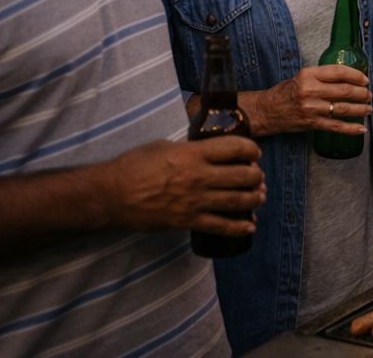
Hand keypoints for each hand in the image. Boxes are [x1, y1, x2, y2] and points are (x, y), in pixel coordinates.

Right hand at [99, 137, 265, 236]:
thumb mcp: (165, 145)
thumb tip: (208, 149)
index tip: (254, 153)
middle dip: (256, 176)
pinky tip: (250, 225)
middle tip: (258, 176)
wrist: (112, 195)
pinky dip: (239, 227)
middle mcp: (198, 177)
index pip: (234, 148)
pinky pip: (220, 226)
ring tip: (260, 196)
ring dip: (254, 199)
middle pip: (242, 176)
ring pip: (237, 201)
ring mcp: (194, 201)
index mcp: (192, 153)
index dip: (251, 149)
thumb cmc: (134, 165)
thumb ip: (190, 148)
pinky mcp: (187, 221)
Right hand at [254, 64, 371, 135]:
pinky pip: (335, 126)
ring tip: (368, 109)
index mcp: (308, 75)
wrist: (265, 111)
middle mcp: (310, 90)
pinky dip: (350, 129)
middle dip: (361, 93)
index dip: (356, 75)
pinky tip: (361, 129)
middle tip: (369, 95)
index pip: (338, 72)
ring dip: (359, 109)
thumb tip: (347, 78)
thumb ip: (322, 77)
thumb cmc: (285, 92)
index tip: (365, 79)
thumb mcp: (301, 77)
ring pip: (342, 108)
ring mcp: (311, 108)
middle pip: (344, 90)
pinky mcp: (311, 123)